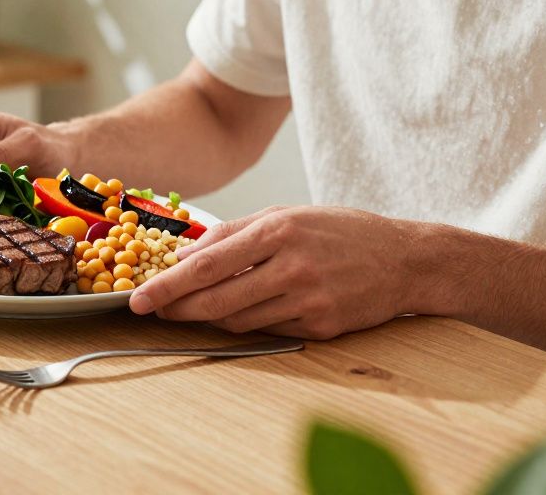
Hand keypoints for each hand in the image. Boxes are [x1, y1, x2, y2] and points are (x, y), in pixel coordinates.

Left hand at [128, 206, 434, 338]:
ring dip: (208, 317)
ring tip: (191, 309)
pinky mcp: (321, 325)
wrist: (406, 259)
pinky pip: (267, 330)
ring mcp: (308, 299)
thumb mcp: (286, 215)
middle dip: (177, 308)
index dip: (167, 286)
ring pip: (238, 320)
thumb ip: (233, 233)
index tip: (139, 298)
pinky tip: (239, 312)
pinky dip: (246, 322)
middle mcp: (292, 267)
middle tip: (151, 311)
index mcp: (278, 231)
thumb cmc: (340, 232)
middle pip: (216, 299)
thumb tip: (184, 255)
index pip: (206, 265)